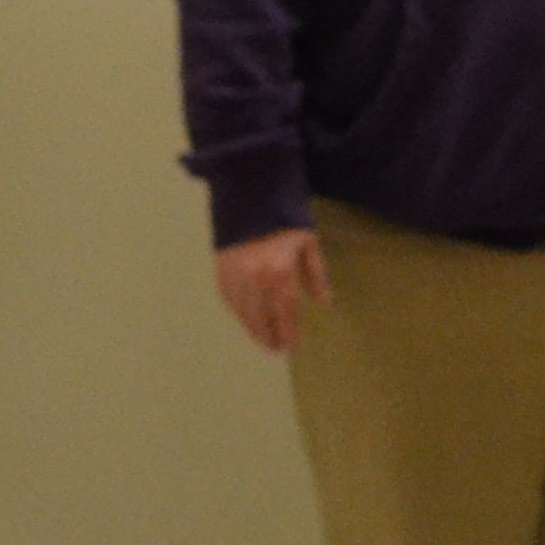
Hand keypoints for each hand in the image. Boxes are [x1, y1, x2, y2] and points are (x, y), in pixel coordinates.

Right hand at [214, 227, 329, 355]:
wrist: (250, 195)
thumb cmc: (285, 218)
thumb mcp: (308, 243)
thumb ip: (315, 275)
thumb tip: (324, 302)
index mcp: (280, 270)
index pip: (285, 311)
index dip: (288, 332)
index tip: (291, 348)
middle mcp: (255, 276)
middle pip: (262, 316)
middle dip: (269, 335)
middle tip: (275, 350)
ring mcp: (235, 274)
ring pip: (243, 311)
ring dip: (252, 328)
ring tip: (262, 340)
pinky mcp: (221, 269)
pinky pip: (229, 299)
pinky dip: (238, 313)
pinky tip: (246, 320)